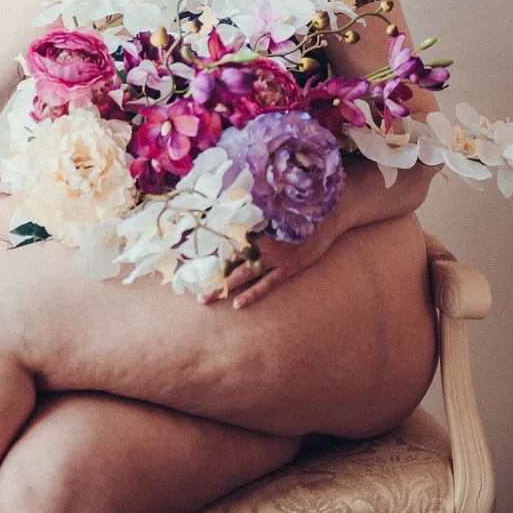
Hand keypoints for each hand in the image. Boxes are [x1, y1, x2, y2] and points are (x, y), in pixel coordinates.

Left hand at [200, 213, 344, 309]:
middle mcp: (263, 241)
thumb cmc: (296, 211)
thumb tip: (224, 209)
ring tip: (205, 298)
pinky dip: (252, 294)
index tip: (184, 253)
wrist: (328, 217)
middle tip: (187, 282)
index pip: (223, 236)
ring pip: (244, 273)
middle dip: (208, 270)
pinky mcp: (289, 268)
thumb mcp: (273, 209)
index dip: (205, 245)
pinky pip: (267, 284)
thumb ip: (250, 213)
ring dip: (223, 286)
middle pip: (228, 257)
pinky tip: (237, 304)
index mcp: (255, 225)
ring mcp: (277, 256)